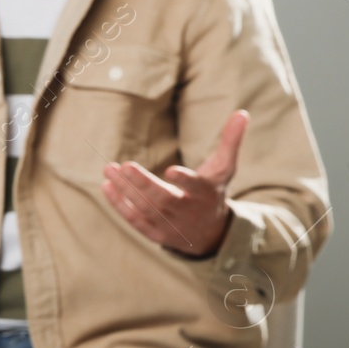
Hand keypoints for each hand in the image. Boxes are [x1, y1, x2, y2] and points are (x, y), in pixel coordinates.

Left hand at [101, 109, 246, 257]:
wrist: (211, 235)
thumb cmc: (213, 192)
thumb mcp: (224, 169)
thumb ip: (230, 141)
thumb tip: (242, 112)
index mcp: (204, 193)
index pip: (195, 187)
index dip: (184, 180)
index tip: (171, 170)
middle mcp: (187, 211)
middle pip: (163, 200)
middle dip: (142, 184)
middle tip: (124, 165)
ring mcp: (170, 225)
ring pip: (145, 209)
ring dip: (125, 191)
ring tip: (108, 169)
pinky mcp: (155, 234)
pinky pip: (135, 221)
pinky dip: (120, 205)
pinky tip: (107, 186)